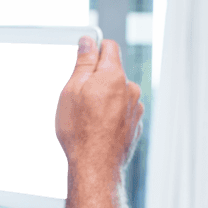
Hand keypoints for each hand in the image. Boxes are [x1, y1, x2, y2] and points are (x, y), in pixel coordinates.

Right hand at [54, 37, 143, 173]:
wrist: (95, 166)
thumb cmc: (80, 131)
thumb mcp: (72, 90)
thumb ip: (84, 62)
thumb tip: (88, 42)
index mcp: (114, 75)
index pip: (109, 47)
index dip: (93, 50)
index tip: (83, 58)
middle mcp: (130, 89)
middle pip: (112, 72)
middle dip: (97, 79)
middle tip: (79, 97)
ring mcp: (135, 109)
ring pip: (117, 94)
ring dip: (104, 99)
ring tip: (88, 118)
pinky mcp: (135, 125)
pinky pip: (121, 112)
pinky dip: (111, 115)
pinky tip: (97, 128)